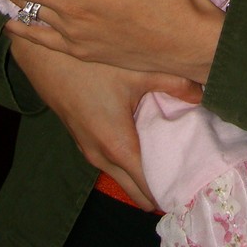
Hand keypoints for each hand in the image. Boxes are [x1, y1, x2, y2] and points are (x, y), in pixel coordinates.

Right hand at [8, 35, 202, 209]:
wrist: (43, 56)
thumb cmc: (89, 64)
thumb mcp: (136, 70)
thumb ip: (174, 82)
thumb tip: (203, 93)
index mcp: (117, 145)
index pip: (149, 188)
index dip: (172, 190)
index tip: (194, 185)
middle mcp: (101, 156)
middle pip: (137, 190)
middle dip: (161, 186)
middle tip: (189, 172)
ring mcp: (89, 150)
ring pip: (123, 176)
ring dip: (145, 173)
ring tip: (173, 159)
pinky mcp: (83, 139)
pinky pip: (112, 161)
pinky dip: (130, 160)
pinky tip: (146, 140)